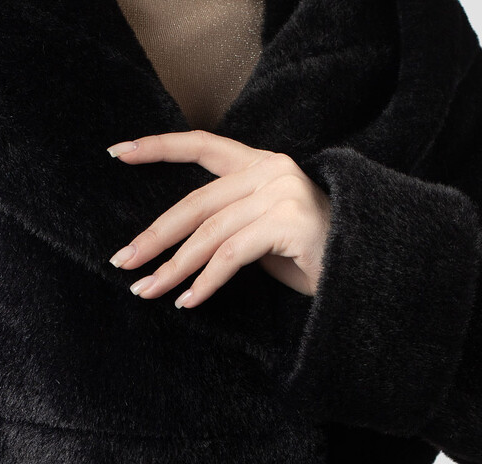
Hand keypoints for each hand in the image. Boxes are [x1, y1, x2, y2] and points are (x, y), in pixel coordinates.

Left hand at [105, 130, 331, 305]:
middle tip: (122, 261)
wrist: (364, 273)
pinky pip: (232, 255)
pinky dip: (206, 282)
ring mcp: (282, 193)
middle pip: (196, 203)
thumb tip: (175, 249)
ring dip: (174, 268)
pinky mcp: (290, 222)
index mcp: (261, 164)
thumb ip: (227, 226)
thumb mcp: (261, 234)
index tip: (117, 153)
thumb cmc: (311, 258)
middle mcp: (271, 170)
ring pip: (209, 234)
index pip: (203, 145)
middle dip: (154, 236)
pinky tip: (188, 301)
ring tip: (147, 291)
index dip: (159, 147)